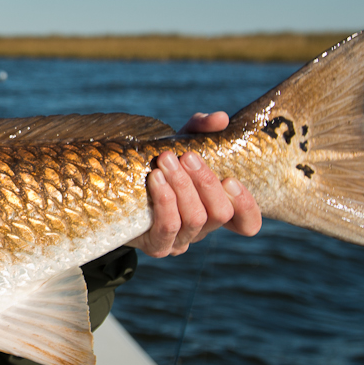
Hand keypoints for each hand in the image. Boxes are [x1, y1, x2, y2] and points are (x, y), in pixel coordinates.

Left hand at [129, 111, 261, 257]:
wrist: (115, 185)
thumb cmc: (158, 164)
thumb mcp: (180, 144)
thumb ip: (201, 129)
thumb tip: (220, 119)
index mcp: (215, 209)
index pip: (248, 223)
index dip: (246, 206)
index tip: (230, 180)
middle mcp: (203, 228)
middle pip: (220, 214)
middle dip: (205, 182)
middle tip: (187, 156)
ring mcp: (182, 240)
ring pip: (195, 219)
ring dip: (182, 187)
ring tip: (166, 161)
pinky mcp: (158, 246)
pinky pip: (168, 228)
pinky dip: (165, 201)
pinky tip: (156, 178)